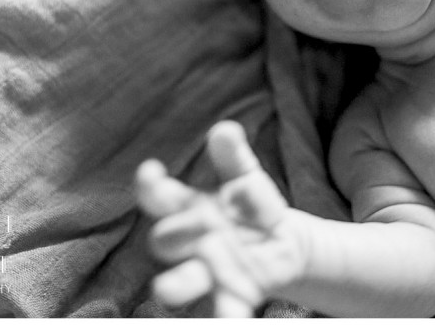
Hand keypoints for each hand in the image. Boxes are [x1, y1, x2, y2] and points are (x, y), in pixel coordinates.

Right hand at [135, 121, 304, 316]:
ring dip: (175, 286)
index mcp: (189, 208)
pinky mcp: (233, 295)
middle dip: (175, 233)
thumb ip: (233, 157)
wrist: (283, 241)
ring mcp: (208, 272)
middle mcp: (191, 242)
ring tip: (167, 291)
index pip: (159, 196)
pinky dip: (222, 316)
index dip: (150, 186)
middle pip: (166, 241)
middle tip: (201, 222)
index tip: (150, 171)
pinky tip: (226, 320)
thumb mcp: (246, 177)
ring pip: (180, 283)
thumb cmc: (251, 205)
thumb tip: (224, 129)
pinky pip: (223, 310)